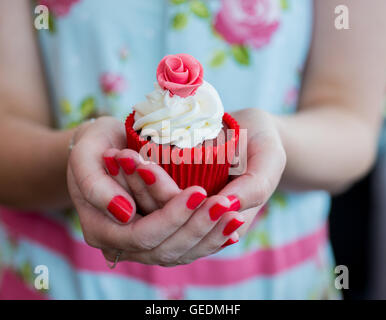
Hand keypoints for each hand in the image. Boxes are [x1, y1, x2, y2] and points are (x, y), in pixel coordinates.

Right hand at [67, 117, 241, 265]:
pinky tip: (231, 229)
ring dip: (210, 237)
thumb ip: (96, 187)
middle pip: (165, 249)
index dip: (171, 217)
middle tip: (226, 205)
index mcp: (100, 229)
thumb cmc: (93, 146)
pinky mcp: (157, 236)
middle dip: (198, 228)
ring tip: (236, 216)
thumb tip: (126, 214)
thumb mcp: (85, 156)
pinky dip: (209, 240)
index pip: (142, 235)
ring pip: (179, 253)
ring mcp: (140, 244)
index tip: (198, 193)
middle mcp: (120, 245)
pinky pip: (185, 247)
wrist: (100, 149)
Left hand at [100, 107, 285, 264]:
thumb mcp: (270, 158)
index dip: (164, 195)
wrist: (252, 133)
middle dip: (139, 187)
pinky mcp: (172, 196)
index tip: (144, 165)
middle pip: (162, 218)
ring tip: (115, 155)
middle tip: (122, 156)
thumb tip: (228, 207)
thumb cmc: (263, 142)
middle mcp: (199, 223)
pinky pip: (147, 194)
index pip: (187, 219)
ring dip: (130, 182)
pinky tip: (117, 156)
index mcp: (225, 222)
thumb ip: (256, 185)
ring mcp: (184, 211)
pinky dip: (132, 176)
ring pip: (150, 209)